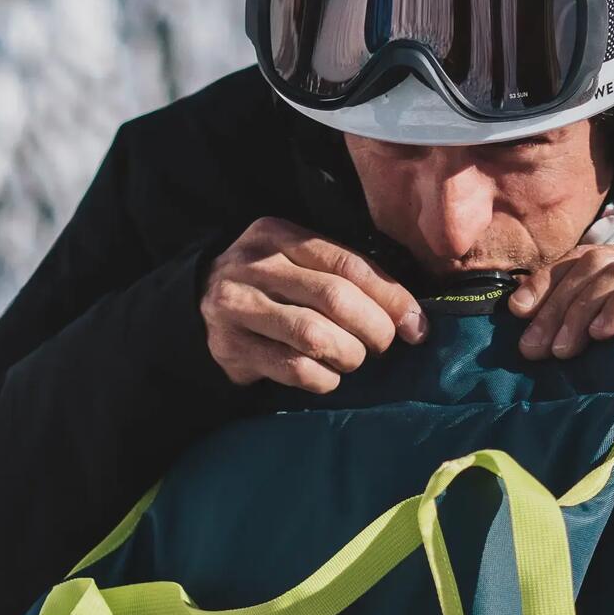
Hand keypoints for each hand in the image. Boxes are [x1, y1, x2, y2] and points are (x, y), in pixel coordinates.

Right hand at [201, 217, 426, 391]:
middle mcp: (255, 265)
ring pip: (314, 335)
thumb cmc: (269, 287)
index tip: (416, 326)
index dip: (391, 298)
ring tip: (353, 359)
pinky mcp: (231, 347)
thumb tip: (410, 315)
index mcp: (279, 234)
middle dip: (373, 329)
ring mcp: (238, 306)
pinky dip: (324, 379)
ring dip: (349, 355)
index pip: (348, 264)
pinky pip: (294, 369)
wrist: (197, 307)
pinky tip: (327, 376)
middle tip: (382, 346)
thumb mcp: (298, 263)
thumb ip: (344, 276)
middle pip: (334, 299)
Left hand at [506, 244, 613, 358]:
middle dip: (558, 306)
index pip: (583, 258)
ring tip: (563, 351)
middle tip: (536, 349)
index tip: (517, 314)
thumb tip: (524, 318)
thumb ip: (585, 320)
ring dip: (582, 312)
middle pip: (595, 263)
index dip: (547, 282)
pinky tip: (603, 335)